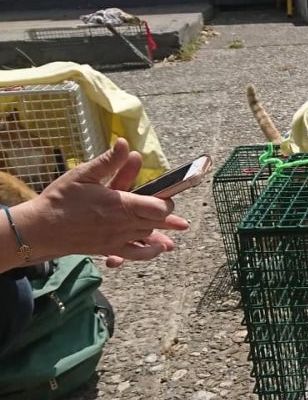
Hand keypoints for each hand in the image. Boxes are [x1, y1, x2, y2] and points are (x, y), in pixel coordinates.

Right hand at [13, 138, 189, 267]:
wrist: (41, 228)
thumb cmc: (61, 199)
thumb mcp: (84, 174)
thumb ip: (109, 161)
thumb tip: (125, 144)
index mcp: (120, 205)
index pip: (159, 207)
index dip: (167, 201)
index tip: (166, 193)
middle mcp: (124, 225)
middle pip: (157, 222)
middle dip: (168, 215)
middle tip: (174, 211)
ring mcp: (118, 239)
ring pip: (149, 236)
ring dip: (160, 230)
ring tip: (175, 228)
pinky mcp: (110, 250)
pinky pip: (136, 255)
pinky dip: (150, 252)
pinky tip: (158, 248)